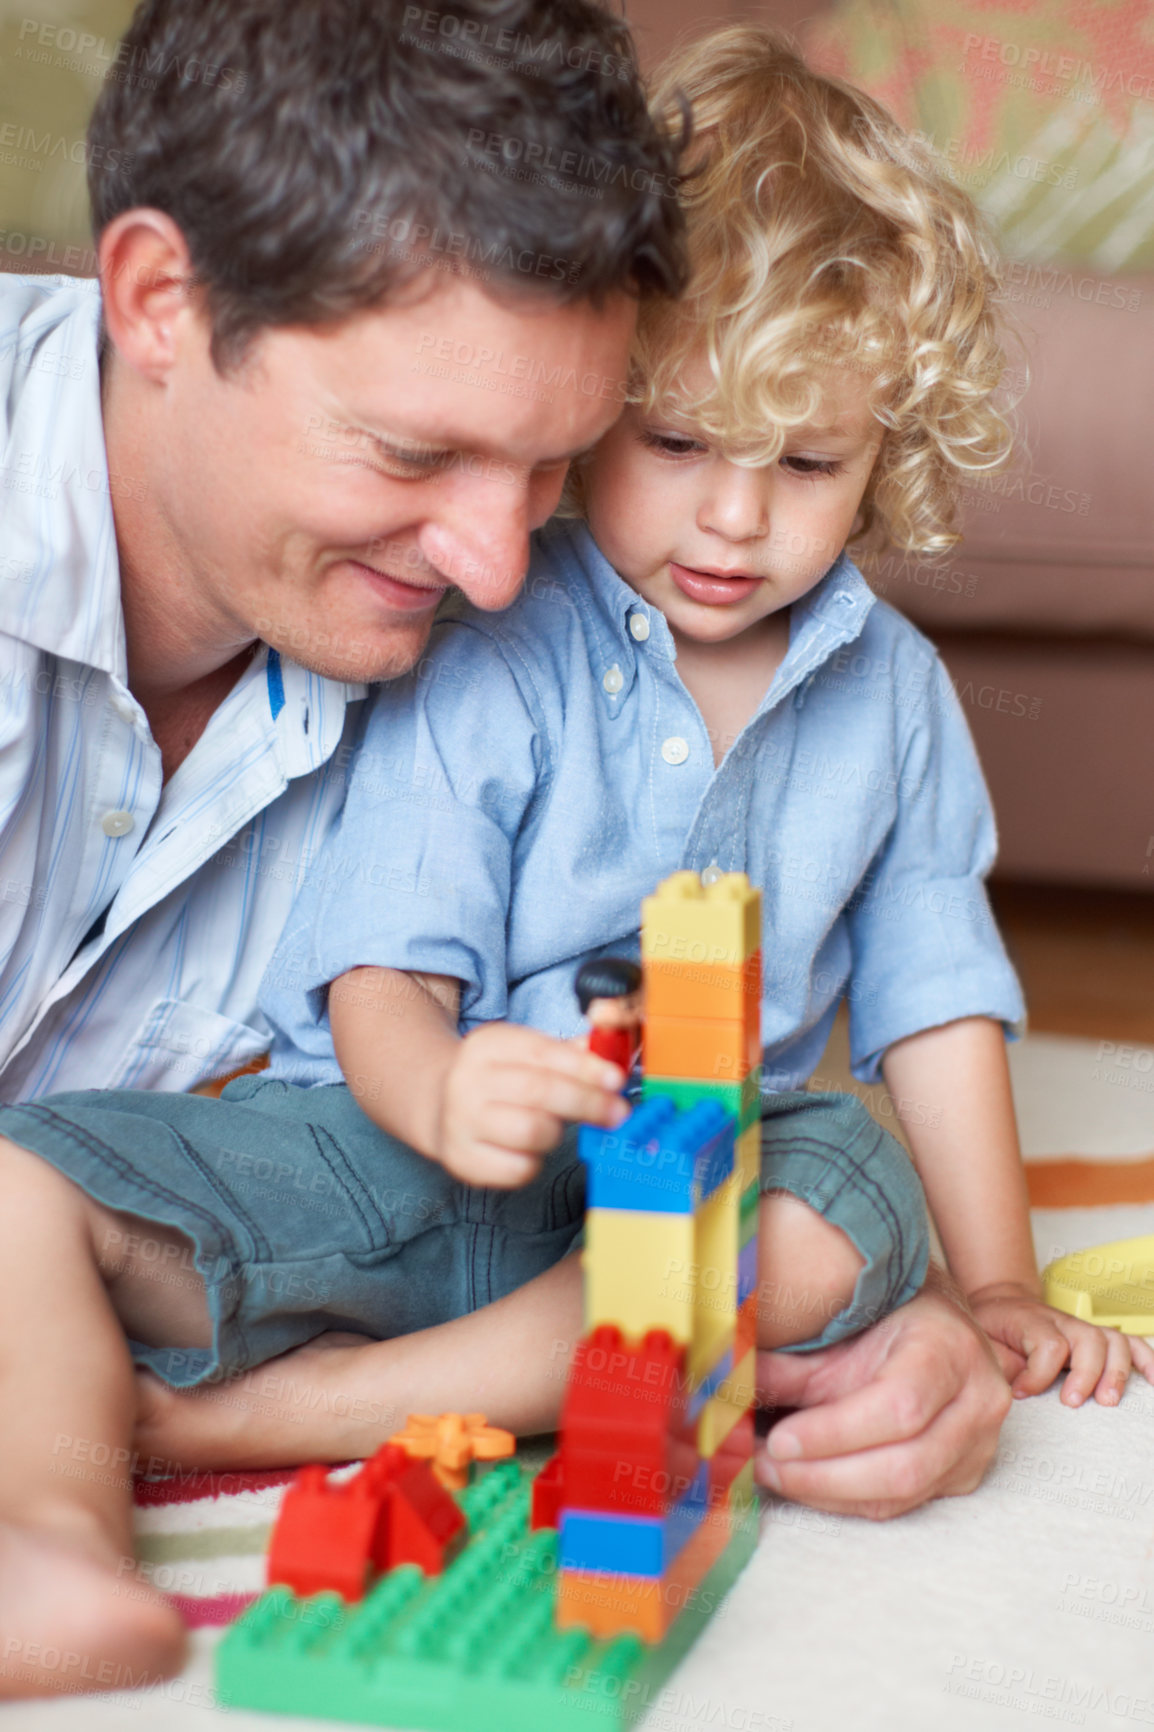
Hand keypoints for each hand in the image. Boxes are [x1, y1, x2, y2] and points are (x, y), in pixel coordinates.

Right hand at [436, 1022, 627, 1187]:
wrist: (440, 1105)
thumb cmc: (499, 1079)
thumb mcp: (525, 1053)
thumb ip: (569, 1054)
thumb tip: (611, 1055)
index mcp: (488, 1045)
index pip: (545, 1054)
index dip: (586, 1069)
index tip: (616, 1080)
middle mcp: (468, 1080)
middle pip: (541, 1092)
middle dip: (587, 1103)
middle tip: (618, 1113)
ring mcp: (461, 1122)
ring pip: (532, 1132)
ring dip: (556, 1133)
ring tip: (553, 1127)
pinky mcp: (462, 1160)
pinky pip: (518, 1169)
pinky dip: (535, 1162)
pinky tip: (529, 1150)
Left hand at [754, 1273, 1010, 1519]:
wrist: (935, 1324)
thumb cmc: (883, 1321)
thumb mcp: (837, 1332)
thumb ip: (785, 1365)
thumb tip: (721, 1389)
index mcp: (950, 1349)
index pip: (898, 1407)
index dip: (835, 1433)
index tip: (780, 1440)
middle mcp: (978, 1401)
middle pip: (904, 1464)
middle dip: (825, 1475)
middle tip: (767, 1465)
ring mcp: (979, 1445)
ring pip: (904, 1493)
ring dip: (830, 1492)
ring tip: (777, 1474)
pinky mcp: (966, 1476)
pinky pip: (904, 1504)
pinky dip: (848, 1499)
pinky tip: (809, 1482)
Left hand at [968, 1280, 1153, 1406]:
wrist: (998, 1304)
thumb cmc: (991, 1329)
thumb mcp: (982, 1342)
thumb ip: (997, 1365)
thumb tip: (1009, 1389)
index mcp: (1031, 1320)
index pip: (1049, 1346)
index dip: (1038, 1376)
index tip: (1021, 1394)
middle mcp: (1061, 1321)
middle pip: (1088, 1341)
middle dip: (1085, 1376)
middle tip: (1072, 1403)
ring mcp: (1081, 1327)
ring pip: (1112, 1341)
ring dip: (1116, 1372)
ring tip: (1107, 1401)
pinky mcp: (1096, 1337)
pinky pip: (1129, 1343)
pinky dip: (1146, 1360)